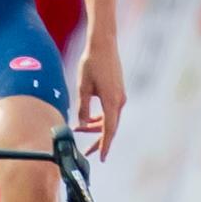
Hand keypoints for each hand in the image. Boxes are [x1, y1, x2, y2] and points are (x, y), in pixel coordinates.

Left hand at [74, 32, 125, 160]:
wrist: (103, 43)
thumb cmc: (91, 63)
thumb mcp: (83, 87)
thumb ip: (83, 107)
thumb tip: (82, 123)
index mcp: (112, 102)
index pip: (109, 130)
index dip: (104, 145)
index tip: (101, 157)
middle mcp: (119, 101)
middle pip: (110, 127)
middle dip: (98, 139)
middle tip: (87, 152)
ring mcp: (120, 95)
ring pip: (110, 118)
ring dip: (96, 126)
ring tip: (79, 128)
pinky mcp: (117, 90)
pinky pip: (110, 110)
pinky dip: (100, 116)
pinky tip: (89, 118)